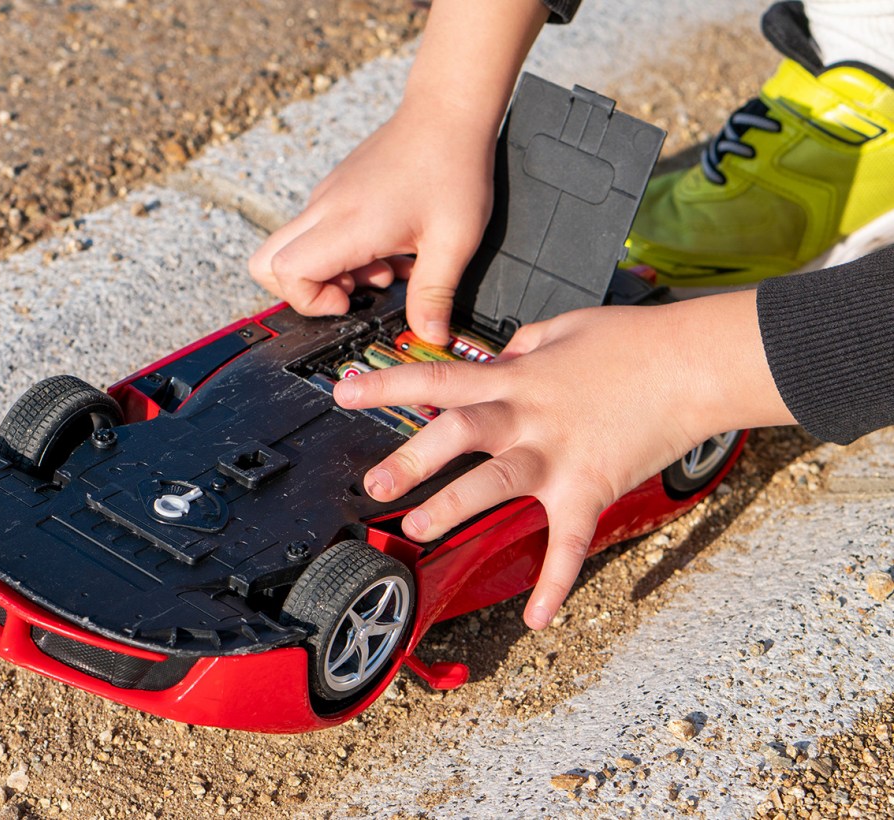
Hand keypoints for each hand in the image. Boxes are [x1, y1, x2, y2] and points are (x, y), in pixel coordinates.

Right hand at [248, 100, 493, 343]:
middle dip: (298, 291)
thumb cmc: (452, 166)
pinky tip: (387, 247)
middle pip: (265, 262)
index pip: (285, 271)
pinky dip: (339, 251)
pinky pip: (316, 231)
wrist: (448, 110)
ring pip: (291, 247)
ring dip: (327, 271)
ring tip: (382, 268)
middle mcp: (326, 209)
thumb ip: (435, 295)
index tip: (348, 302)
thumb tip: (430, 336)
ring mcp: (326, 197)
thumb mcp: (455, 242)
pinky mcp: (336, 190)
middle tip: (348, 293)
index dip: (308, 300)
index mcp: (348, 223)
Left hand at [333, 292, 791, 628]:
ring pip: (497, 485)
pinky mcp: (591, 488)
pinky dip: (554, 583)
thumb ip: (522, 347)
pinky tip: (535, 619)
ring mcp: (559, 455)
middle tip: (374, 486)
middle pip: (457, 436)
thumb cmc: (634, 340)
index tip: (342, 392)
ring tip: (417, 532)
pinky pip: (569, 543)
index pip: (438, 380)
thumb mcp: (563, 327)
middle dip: (411, 461)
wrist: (696, 363)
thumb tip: (497, 357)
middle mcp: (528, 418)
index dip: (387, 385)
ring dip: (455, 509)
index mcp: (515, 378)